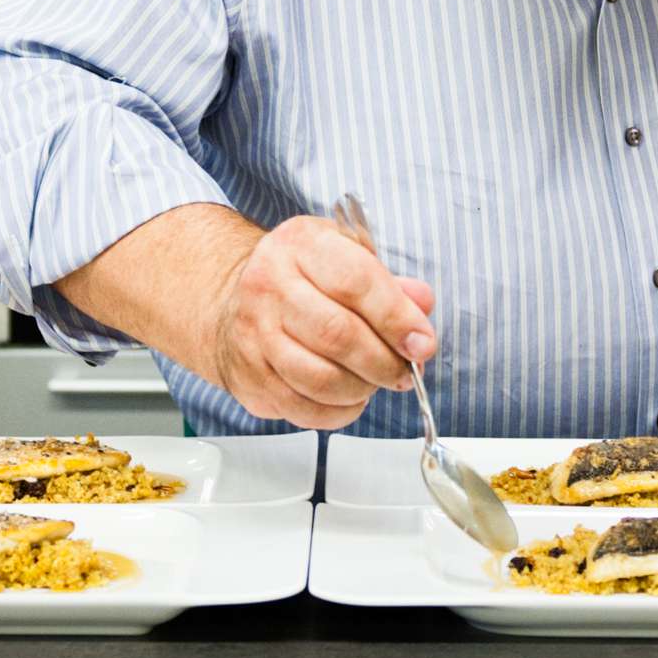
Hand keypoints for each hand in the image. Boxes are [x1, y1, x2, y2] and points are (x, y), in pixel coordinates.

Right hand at [206, 215, 436, 430]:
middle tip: (405, 372)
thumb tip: (422, 304)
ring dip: (362, 388)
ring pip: (319, 378)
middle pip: (337, 333)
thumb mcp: (345, 257)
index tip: (422, 343)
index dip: (396, 317)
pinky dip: (338, 412)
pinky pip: (302, 408)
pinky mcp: (250, 375)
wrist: (235, 298)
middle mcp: (270, 284)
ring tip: (376, 381)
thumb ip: (389, 283)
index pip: (354, 281)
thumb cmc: (302, 277)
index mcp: (301, 245)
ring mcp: (254, 332)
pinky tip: (350, 397)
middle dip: (384, 361)